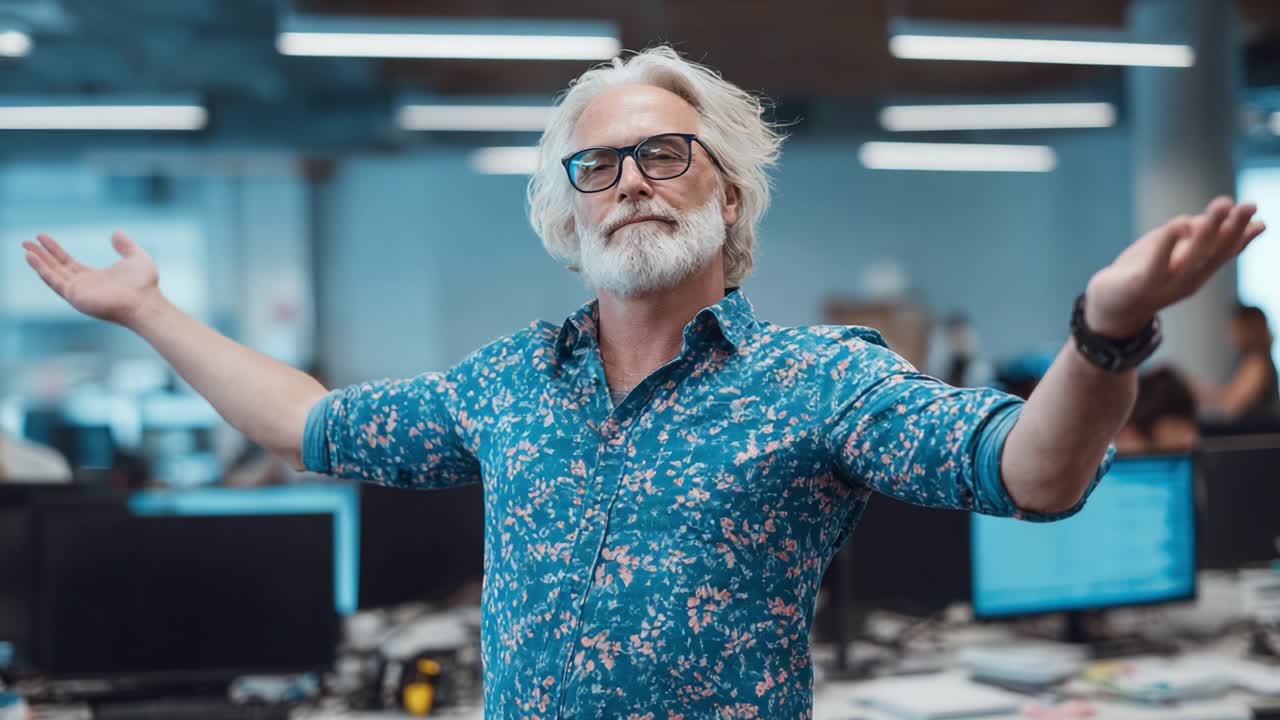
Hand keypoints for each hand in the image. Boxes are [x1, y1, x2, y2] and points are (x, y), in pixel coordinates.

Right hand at [22, 231, 161, 327]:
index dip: (54, 249)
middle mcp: (83, 285)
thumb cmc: (144, 284)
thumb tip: (115, 232)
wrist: (145, 301)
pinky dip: (42, 270)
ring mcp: (78, 292)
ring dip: (38, 261)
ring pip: (52, 274)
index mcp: (94, 277)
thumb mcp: (135, 257)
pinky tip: (33, 258)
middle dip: (41, 254)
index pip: (67, 262)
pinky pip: (54, 281)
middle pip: (56, 267)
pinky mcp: (75, 297)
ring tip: (25, 248)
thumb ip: (125, 245)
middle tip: (25, 241)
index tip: (41, 236)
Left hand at [1085, 196, 1265, 336]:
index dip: (1243, 238)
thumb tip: (1205, 219)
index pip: (1223, 253)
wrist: (1108, 308)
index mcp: (1196, 272)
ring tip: (1222, 204)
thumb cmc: (1140, 274)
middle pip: (1214, 252)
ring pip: (1192, 256)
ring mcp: (1165, 284)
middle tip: (1249, 205)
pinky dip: (1167, 244)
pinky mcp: (1141, 284)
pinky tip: (1176, 224)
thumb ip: (1186, 235)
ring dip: (1209, 229)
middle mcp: (1187, 280)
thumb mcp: (1166, 251)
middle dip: (1233, 228)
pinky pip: (1156, 264)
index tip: (1262, 221)